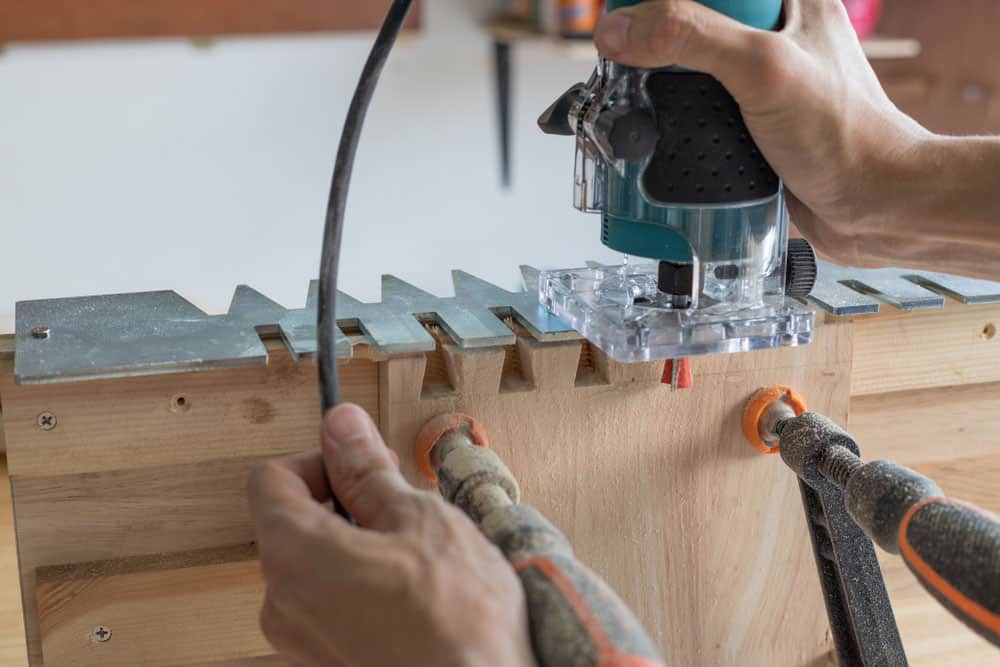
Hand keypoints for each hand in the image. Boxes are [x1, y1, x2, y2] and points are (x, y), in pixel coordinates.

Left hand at [248, 404, 535, 666]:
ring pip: (317, 566)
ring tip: (417, 556)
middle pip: (293, 523)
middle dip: (346, 504)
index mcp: (294, 556)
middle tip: (402, 506)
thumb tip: (341, 427)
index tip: (362, 462)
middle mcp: (283, 603)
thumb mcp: (417, 519)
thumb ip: (367, 470)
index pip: (271, 480)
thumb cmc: (455, 620)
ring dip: (360, 546)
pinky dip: (364, 586)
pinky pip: (332, 605)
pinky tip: (414, 594)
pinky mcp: (328, 662)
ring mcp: (303, 641)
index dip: (319, 461)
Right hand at [593, 0, 932, 267]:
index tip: (624, 35)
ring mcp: (757, 83)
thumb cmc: (847, 137)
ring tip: (638, 112)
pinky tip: (665, 142)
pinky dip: (673, 129)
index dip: (654, 5)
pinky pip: (695, 114)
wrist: (875, 207)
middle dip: (648, 53)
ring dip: (657, 96)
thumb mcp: (764, 69)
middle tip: (625, 76)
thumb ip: (691, 36)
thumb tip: (622, 29)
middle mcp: (769, 36)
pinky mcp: (747, 124)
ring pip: (684, 73)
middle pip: (684, 26)